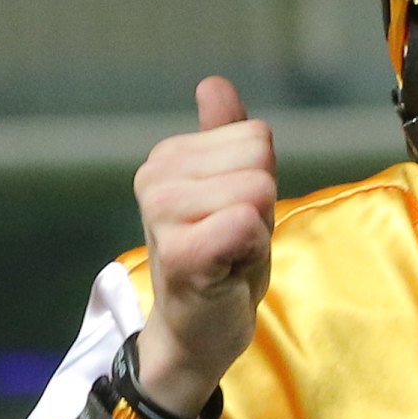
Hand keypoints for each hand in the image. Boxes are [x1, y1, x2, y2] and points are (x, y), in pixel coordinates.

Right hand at [130, 75, 274, 413]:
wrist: (196, 334)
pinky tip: (226, 271)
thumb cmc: (218, 262)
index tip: (234, 219)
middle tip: (234, 242)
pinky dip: (252, 252)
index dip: (259, 183)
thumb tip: (213, 84)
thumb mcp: (228, 191)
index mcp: (168, 158)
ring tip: (229, 256)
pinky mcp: (179, 252)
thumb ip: (223, 137)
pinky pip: (246, 222)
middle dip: (261, 206)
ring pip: (257, 190)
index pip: (255, 137)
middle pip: (259, 160)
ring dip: (257, 231)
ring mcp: (162, 214)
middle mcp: (156, 178)